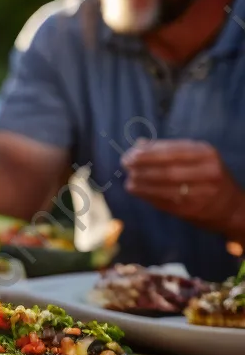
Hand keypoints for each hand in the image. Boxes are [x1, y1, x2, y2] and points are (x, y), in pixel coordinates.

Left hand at [121, 140, 244, 233]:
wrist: (229, 206)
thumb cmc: (206, 177)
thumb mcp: (195, 158)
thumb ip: (168, 150)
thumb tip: (138, 144)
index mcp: (207, 154)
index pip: (172, 151)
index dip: (147, 153)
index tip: (129, 154)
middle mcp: (208, 172)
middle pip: (167, 169)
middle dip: (142, 167)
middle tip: (125, 165)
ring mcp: (202, 192)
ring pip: (164, 187)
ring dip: (141, 183)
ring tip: (129, 180)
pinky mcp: (193, 209)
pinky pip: (165, 201)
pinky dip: (148, 196)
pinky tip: (137, 191)